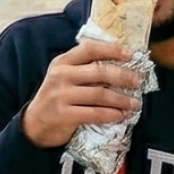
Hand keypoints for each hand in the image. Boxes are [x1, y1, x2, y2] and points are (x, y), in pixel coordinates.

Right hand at [22, 40, 143, 148]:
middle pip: (98, 71)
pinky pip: (93, 113)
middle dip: (123, 76)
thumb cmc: (57, 98)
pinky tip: (121, 116)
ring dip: (121, 99)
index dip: (112, 50)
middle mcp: (61, 75)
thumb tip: (119, 63)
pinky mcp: (63, 115)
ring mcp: (61, 95)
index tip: (132, 54)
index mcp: (63, 62)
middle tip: (138, 81)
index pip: (90, 49)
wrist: (34, 124)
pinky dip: (110, 115)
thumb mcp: (64, 77)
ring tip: (135, 103)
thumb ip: (84, 68)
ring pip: (99, 94)